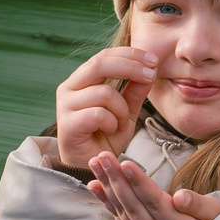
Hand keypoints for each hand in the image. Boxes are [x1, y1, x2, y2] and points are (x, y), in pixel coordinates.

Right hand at [54, 46, 156, 171]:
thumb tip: (150, 69)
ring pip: (104, 92)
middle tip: (150, 75)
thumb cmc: (106, 137)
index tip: (153, 60)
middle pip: (99, 63)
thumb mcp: (127, 110)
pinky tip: (110, 131)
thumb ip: (135, 90)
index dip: (130, 54)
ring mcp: (65, 105)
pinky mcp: (67, 124)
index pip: (104, 55)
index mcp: (82, 80)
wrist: (94, 166)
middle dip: (130, 66)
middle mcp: (69, 88)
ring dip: (122, 109)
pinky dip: (112, 123)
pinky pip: (98, 114)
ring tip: (121, 123)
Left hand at [88, 152, 219, 219]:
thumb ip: (199, 205)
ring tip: (95, 163)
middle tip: (102, 156)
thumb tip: (181, 196)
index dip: (139, 183)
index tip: (125, 163)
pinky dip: (105, 201)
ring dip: (107, 186)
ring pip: (123, 211)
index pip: (155, 203)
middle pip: (134, 205)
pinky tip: (94, 185)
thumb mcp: (217, 216)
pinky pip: (119, 219)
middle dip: (116, 179)